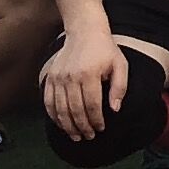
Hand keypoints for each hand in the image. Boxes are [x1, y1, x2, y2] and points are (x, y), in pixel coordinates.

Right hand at [41, 22, 128, 143]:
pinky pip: (48, 101)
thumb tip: (114, 110)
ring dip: (67, 126)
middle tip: (88, 136)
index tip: (101, 128)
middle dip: (82, 127)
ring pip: (60, 109)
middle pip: (75, 110)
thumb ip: (120, 88)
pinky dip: (53, 115)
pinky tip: (61, 124)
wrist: (84, 31)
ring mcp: (58, 77)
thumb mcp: (120, 65)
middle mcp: (71, 77)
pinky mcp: (50, 77)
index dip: (96, 120)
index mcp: (89, 74)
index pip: (92, 105)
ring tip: (75, 136)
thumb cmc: (105, 50)